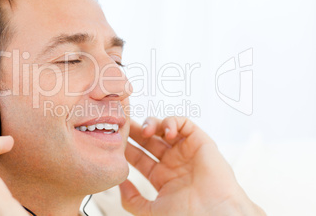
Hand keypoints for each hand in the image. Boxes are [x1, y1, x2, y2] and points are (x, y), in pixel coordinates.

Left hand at [119, 116, 265, 215]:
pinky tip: (166, 132)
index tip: (116, 141)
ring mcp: (186, 151)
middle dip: (135, 131)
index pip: (140, 158)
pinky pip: (184, 123)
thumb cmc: (186, 215)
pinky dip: (172, 122)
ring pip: (164, 128)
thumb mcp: (150, 211)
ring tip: (145, 131)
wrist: (213, 212)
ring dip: (152, 124)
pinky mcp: (199, 141)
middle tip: (124, 125)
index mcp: (163, 178)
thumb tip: (119, 184)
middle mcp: (173, 163)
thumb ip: (132, 199)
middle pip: (149, 140)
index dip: (128, 148)